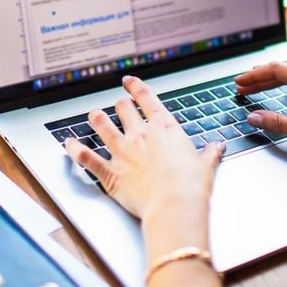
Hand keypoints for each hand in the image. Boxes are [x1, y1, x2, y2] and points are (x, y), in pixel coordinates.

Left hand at [65, 75, 224, 255]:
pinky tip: (68, 144)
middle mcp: (140, 135)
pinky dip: (75, 151)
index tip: (129, 82)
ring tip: (93, 115)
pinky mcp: (110, 172)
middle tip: (118, 105)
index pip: (147, 100)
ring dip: (97, 119)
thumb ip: (209, 153)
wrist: (174, 204)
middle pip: (123, 110)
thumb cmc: (191, 186)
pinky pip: (87, 158)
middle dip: (120, 105)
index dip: (136, 88)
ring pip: (102, 126)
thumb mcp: (206, 165)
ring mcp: (122, 151)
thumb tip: (217, 147)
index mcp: (164, 129)